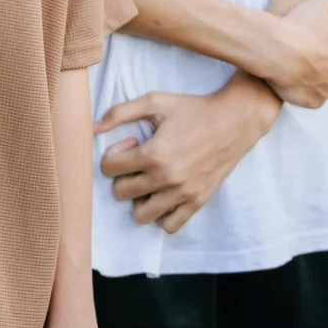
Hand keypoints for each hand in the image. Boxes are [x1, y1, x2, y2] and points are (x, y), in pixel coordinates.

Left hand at [95, 76, 280, 232]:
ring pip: (142, 215)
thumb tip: (93, 127)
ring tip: (149, 180)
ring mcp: (183, 194)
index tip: (130, 143)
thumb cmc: (193, 108)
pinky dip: (161, 215)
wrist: (234, 120)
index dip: (113, 154)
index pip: (109, 168)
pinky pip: (170, 225)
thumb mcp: (155, 101)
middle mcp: (167, 179)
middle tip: (139, 160)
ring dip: (138, 199)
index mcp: (153, 154)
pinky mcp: (198, 202)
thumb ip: (120, 112)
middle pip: (121, 193)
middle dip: (122, 176)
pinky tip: (163, 195)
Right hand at [258, 0, 327, 106]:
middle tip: (300, 49)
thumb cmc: (301, 23)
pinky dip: (303, 90)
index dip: (323, 39)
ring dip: (312, 76)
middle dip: (321, 60)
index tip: (308, 34)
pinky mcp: (314, 102)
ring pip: (323, 82)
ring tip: (292, 63)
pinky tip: (290, 78)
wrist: (278, 51)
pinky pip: (311, 97)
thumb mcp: (325, 0)